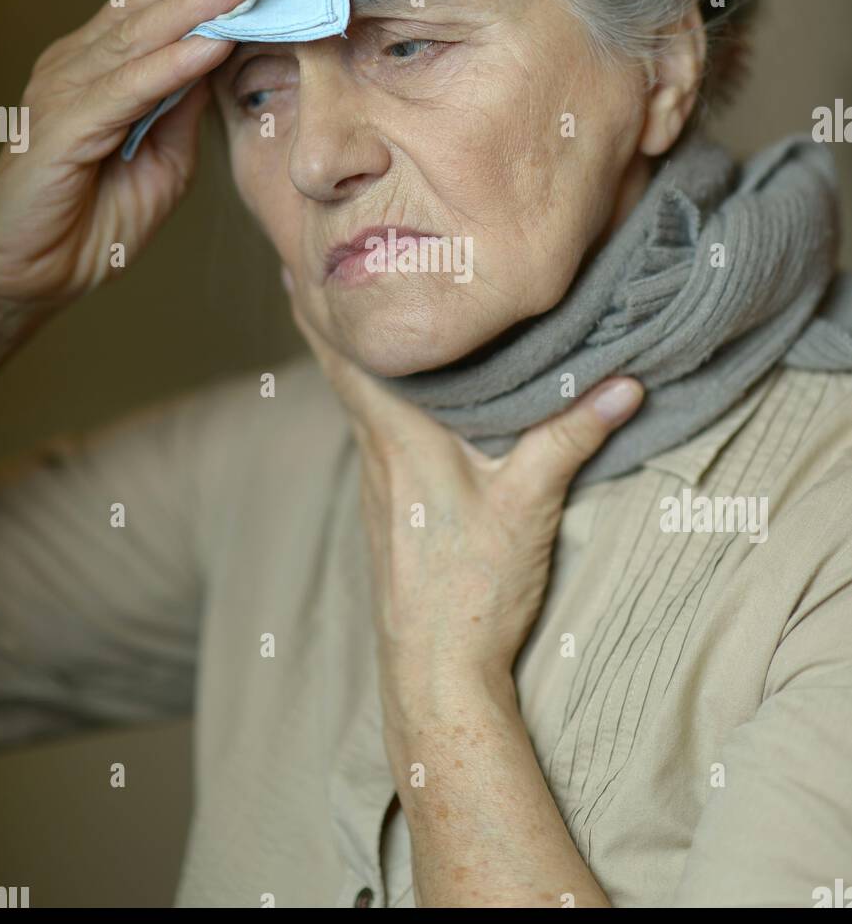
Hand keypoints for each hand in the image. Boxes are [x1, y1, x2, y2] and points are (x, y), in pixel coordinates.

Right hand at [0, 0, 244, 326]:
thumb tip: (220, 60)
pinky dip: (174, 65)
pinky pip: (131, 89)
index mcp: (102, 66)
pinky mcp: (68, 126)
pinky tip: (210, 45)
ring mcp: (71, 90)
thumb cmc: (90, 219)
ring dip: (198, 1)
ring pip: (143, 34)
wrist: (29, 272)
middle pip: (148, 1)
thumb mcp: (161, 158)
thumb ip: (184, 108)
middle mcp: (82, 64)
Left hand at [283, 271, 643, 711]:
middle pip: (344, 368)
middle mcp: (376, 452)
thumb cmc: (470, 589)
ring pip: (360, 401)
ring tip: (366, 309)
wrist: (434, 672)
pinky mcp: (391, 508)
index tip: (299, 252)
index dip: (319, 303)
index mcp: (397, 437)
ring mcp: (379, 483)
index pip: (345, 354)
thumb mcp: (527, 505)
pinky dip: (380, 396)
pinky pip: (377, 433)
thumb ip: (570, 436)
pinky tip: (407, 394)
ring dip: (357, 355)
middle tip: (325, 258)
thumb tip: (623, 382)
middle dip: (334, 315)